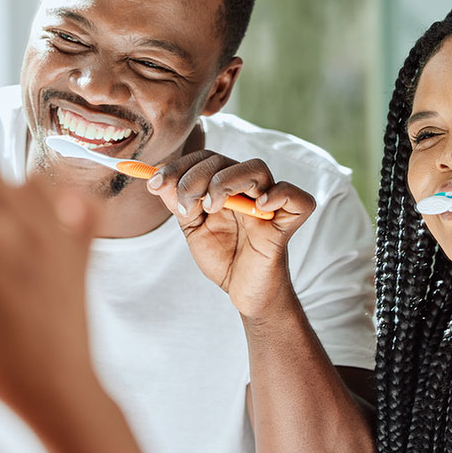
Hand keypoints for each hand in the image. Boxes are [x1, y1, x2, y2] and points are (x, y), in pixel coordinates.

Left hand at [146, 151, 315, 319]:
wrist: (245, 292)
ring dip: (225, 182)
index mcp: (225, 186)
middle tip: (182, 205)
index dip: (178, 166)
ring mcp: (269, 203)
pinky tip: (260, 207)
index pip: (205, 159)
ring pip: (256, 168)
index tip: (154, 184)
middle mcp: (247, 189)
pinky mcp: (288, 222)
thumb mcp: (193, 229)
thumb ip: (179, 205)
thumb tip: (160, 181)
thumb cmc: (224, 258)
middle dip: (193, 178)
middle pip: (223, 161)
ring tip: (211, 207)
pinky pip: (297, 198)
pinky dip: (280, 195)